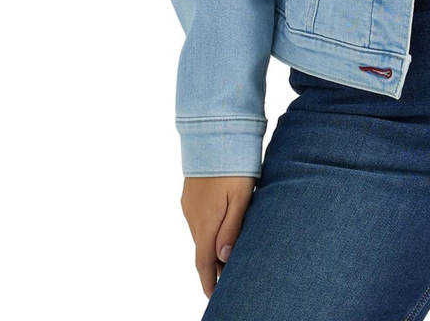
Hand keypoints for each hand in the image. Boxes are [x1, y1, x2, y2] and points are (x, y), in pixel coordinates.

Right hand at [181, 176, 255, 296]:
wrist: (214, 133)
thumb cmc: (233, 164)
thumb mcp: (240, 197)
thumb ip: (232, 228)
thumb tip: (223, 258)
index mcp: (205, 221)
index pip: (204, 261)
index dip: (209, 280)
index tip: (213, 296)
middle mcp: (193, 216)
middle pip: (203, 249)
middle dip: (213, 267)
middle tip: (228, 280)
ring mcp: (189, 204)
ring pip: (201, 234)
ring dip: (212, 247)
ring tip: (228, 258)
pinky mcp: (191, 194)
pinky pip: (199, 220)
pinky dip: (209, 231)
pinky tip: (220, 229)